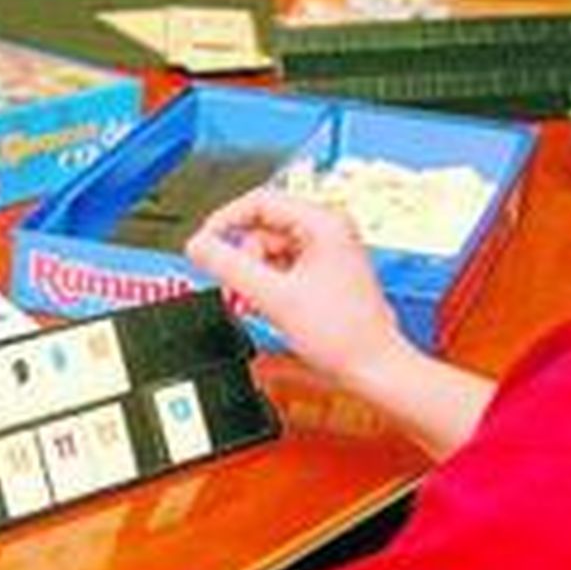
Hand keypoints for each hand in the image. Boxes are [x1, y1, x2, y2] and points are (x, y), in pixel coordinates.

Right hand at [186, 188, 403, 380]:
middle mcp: (329, 230)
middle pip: (262, 228)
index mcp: (324, 222)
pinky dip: (269, 284)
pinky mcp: (324, 271)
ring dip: (256, 275)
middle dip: (244, 258)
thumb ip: (229, 268)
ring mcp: (327, 251)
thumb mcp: (274, 297)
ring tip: (260, 303)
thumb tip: (197, 246)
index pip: (259, 201)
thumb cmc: (344, 336)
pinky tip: (271, 306)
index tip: (204, 243)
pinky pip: (282, 266)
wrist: (373, 368)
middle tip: (239, 287)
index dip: (225, 221)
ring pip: (269, 249)